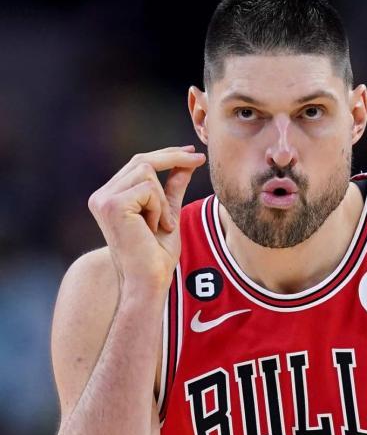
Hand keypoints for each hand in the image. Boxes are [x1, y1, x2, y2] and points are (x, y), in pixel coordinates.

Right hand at [88, 145, 205, 289]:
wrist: (149, 281)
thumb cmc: (157, 256)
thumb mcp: (168, 215)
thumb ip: (172, 189)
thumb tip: (186, 163)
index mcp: (109, 198)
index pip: (138, 164)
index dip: (166, 155)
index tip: (192, 152)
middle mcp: (101, 196)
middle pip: (142, 161)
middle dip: (173, 159)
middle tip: (198, 159)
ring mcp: (103, 199)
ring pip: (147, 171)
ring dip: (163, 199)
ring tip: (161, 224)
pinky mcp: (112, 205)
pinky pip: (148, 188)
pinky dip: (159, 208)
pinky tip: (155, 228)